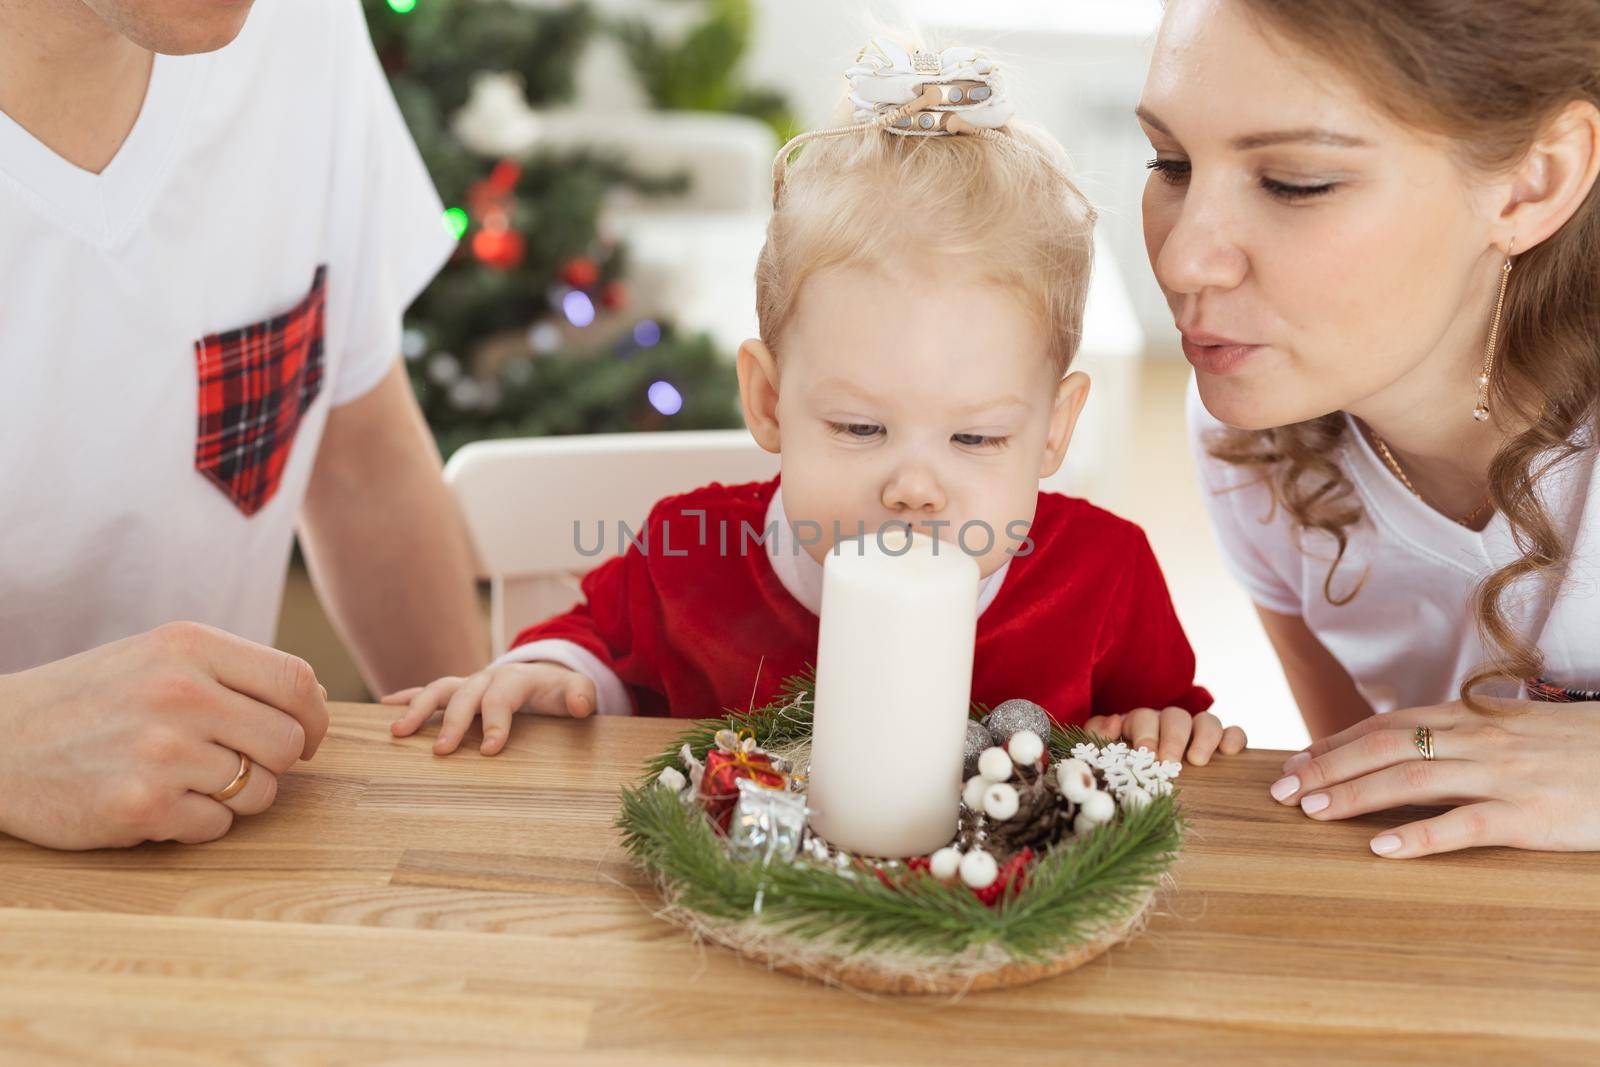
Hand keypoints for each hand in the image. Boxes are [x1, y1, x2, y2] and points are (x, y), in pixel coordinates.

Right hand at [0, 622, 329, 849]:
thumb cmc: (91, 699)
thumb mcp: (158, 657)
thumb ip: (233, 673)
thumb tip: (313, 706)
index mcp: (190, 646)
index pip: (297, 682)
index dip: (314, 717)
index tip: (306, 736)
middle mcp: (181, 693)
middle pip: (288, 742)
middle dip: (274, 762)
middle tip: (234, 762)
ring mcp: (162, 751)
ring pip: (259, 790)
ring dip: (234, 795)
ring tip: (183, 778)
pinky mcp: (142, 806)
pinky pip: (217, 826)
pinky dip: (196, 822)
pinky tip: (155, 801)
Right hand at [384, 661, 596, 755]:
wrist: (546, 675)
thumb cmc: (560, 691)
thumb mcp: (577, 690)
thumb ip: (582, 695)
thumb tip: (580, 705)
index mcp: (516, 679)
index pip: (502, 698)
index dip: (496, 723)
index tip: (489, 752)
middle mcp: (487, 678)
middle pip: (466, 695)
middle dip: (453, 722)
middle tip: (441, 751)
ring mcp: (469, 683)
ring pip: (439, 690)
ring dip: (418, 708)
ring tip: (396, 732)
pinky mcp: (458, 691)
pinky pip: (427, 690)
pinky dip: (407, 696)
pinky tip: (385, 706)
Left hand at [1082, 707, 1247, 764]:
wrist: (1147, 793)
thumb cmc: (1124, 773)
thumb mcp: (1104, 755)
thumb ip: (1098, 737)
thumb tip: (1114, 722)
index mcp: (1140, 725)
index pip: (1144, 717)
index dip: (1146, 732)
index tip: (1147, 753)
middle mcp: (1169, 724)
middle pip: (1175, 716)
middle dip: (1172, 737)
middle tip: (1169, 761)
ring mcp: (1197, 733)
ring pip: (1207, 720)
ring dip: (1204, 736)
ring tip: (1198, 761)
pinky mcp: (1221, 744)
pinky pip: (1233, 732)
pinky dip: (1234, 738)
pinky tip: (1230, 753)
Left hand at [1268, 698, 1599, 857]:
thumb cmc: (1577, 749)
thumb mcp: (1513, 732)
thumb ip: (1461, 738)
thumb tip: (1407, 750)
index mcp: (1470, 719)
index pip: (1385, 725)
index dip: (1334, 744)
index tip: (1293, 762)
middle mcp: (1478, 741)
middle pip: (1385, 747)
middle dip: (1326, 767)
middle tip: (1279, 789)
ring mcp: (1503, 777)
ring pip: (1411, 780)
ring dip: (1353, 795)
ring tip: (1309, 811)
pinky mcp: (1530, 816)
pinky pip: (1464, 825)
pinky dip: (1418, 835)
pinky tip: (1381, 848)